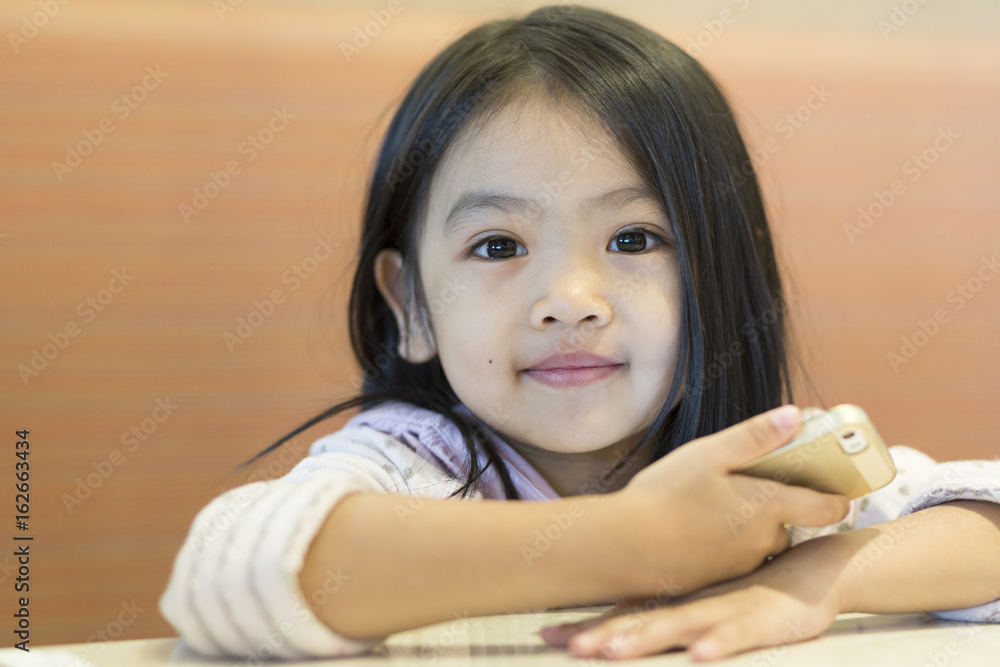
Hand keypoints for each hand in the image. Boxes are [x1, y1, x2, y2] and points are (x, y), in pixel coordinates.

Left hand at [540, 538, 844, 660]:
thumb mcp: (711, 601)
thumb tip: (628, 625)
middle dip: (605, 637)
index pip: (627, 615)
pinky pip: (737, 635)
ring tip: (614, 651)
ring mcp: (728, 611)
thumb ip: (673, 611)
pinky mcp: (763, 622)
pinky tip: (697, 655)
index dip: (590, 627)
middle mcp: (697, 604)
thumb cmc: (757, 587)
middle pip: (643, 622)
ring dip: (647, 638)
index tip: (548, 637)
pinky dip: (717, 644)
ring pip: (681, 626)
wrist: (816, 569)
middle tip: (569, 647)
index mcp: (681, 602)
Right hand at [611, 405, 849, 596]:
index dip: (835, 497)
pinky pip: (737, 559)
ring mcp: (743, 564)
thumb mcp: (708, 454)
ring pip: (761, 544)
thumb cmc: (665, 496)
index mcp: (769, 507)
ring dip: (750, 529)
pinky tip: (698, 529)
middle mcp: (764, 541)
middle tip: (749, 486)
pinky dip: (727, 545)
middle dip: (777, 509)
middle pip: (789, 526)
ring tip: (715, 507)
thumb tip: (795, 415)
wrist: (626, 547)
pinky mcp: (720, 579)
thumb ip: (755, 436)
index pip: (827, 508)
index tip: (833, 487)